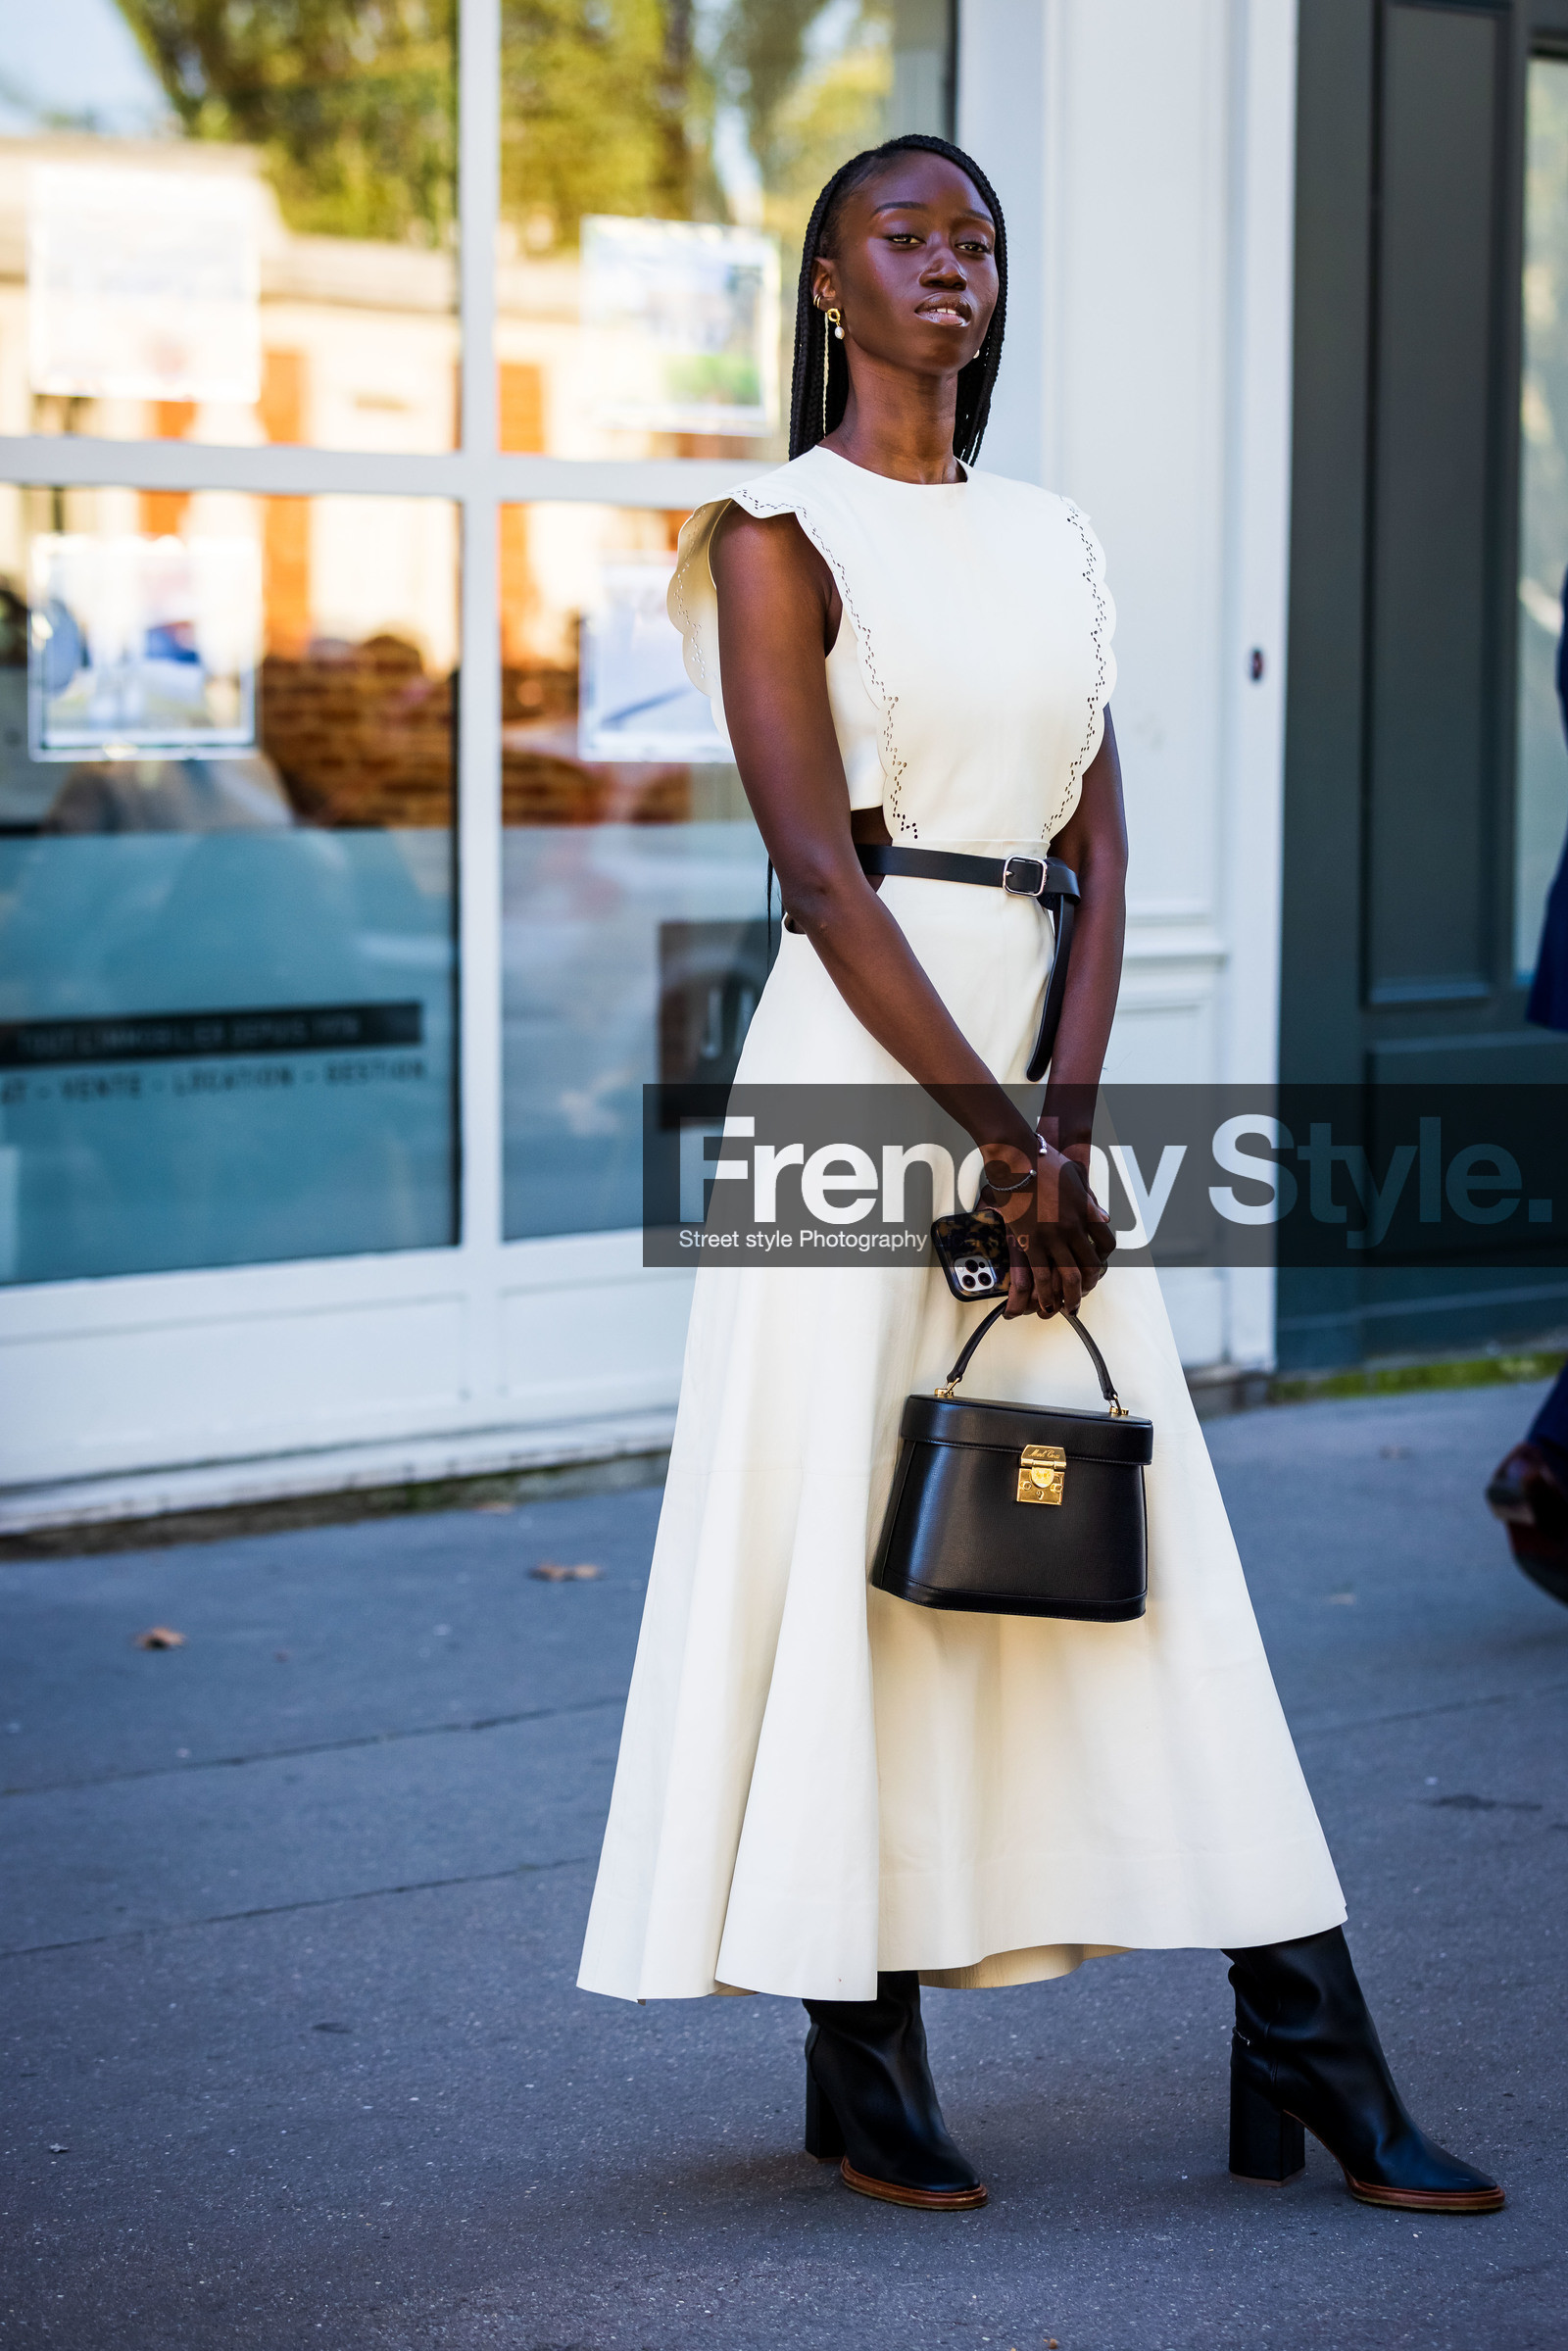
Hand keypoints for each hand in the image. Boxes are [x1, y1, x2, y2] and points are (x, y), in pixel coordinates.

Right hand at [981, 1140, 1115, 1318]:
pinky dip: (1044, 1292)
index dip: (1103, 1259)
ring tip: (1066, 1309)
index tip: (1097, 1267)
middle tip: (1081, 1297)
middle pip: (1089, 1266)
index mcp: (1085, 1212)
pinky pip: (1041, 1274)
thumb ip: (1090, 1201)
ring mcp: (1052, 1236)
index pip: (1105, 1243)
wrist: (1018, 1158)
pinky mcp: (1030, 1240)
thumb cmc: (1045, 1161)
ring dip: (1069, 1297)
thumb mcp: (1076, 1178)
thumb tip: (1104, 1217)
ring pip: (1067, 1276)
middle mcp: (1073, 1228)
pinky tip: (1043, 1302)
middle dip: (1087, 1286)